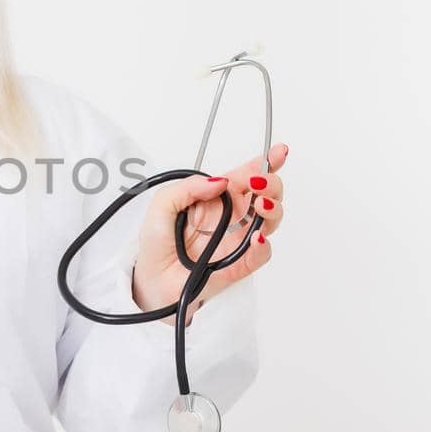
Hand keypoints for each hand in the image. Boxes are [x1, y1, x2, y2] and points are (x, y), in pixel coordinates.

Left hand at [133, 143, 288, 324]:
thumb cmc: (157, 243)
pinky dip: (264, 244)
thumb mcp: (163, 205)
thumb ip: (188, 187)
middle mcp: (232, 216)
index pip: (245, 177)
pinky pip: (261, 253)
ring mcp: (238, 239)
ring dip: (273, 208)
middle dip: (270, 183)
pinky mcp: (240, 264)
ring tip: (260, 204)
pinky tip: (256, 236)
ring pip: (271, 220)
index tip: (278, 152)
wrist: (153, 279)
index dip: (264, 163)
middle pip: (265, 194)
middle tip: (259, 184)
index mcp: (216, 199)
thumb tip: (220, 181)